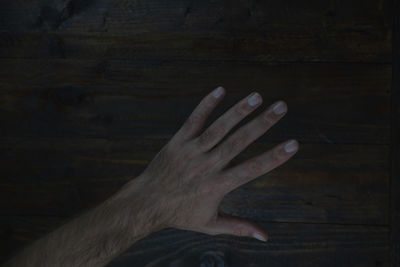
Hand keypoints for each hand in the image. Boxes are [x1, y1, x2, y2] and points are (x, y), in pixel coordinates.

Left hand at [119, 86, 298, 241]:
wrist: (146, 203)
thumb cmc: (180, 214)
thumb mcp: (211, 224)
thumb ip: (239, 227)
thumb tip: (265, 236)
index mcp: (218, 186)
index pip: (252, 169)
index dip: (274, 157)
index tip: (293, 144)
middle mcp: (207, 166)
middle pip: (239, 142)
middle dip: (262, 123)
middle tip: (281, 107)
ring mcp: (192, 151)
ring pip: (218, 128)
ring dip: (238, 111)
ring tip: (257, 96)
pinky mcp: (179, 141)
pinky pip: (194, 120)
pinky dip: (207, 105)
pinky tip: (221, 89)